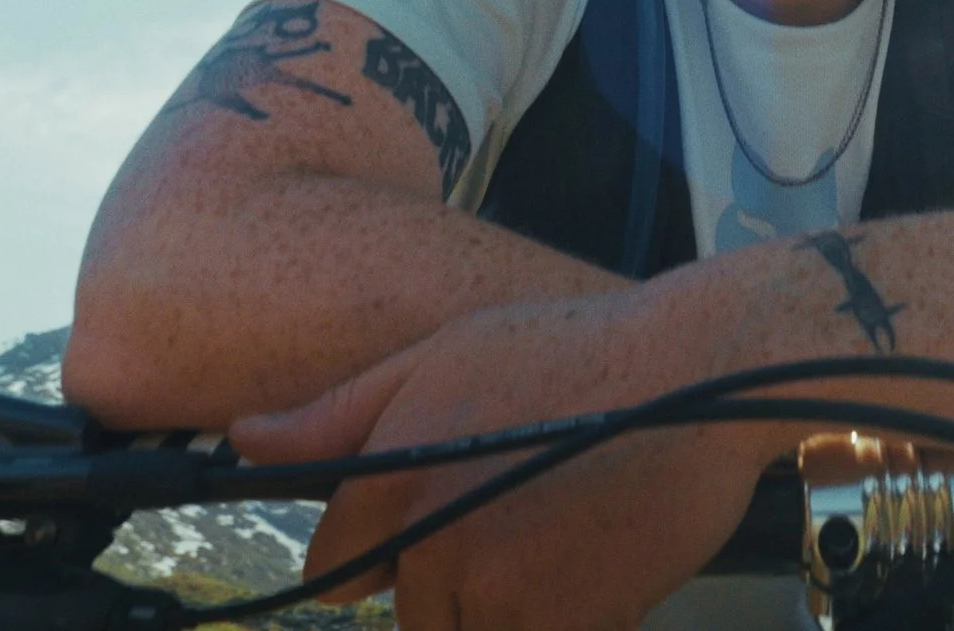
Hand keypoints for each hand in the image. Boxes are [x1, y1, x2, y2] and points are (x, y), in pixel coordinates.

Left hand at [229, 292, 770, 630]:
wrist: (709, 372)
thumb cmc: (583, 350)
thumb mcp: (447, 352)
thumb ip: (341, 412)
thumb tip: (244, 439)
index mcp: (392, 471)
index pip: (339, 563)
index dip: (383, 555)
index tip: (437, 539)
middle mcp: (430, 536)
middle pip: (419, 610)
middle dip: (465, 583)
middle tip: (534, 518)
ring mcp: (498, 585)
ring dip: (520, 607)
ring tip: (574, 537)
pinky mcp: (568, 621)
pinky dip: (578, 618)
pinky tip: (608, 559)